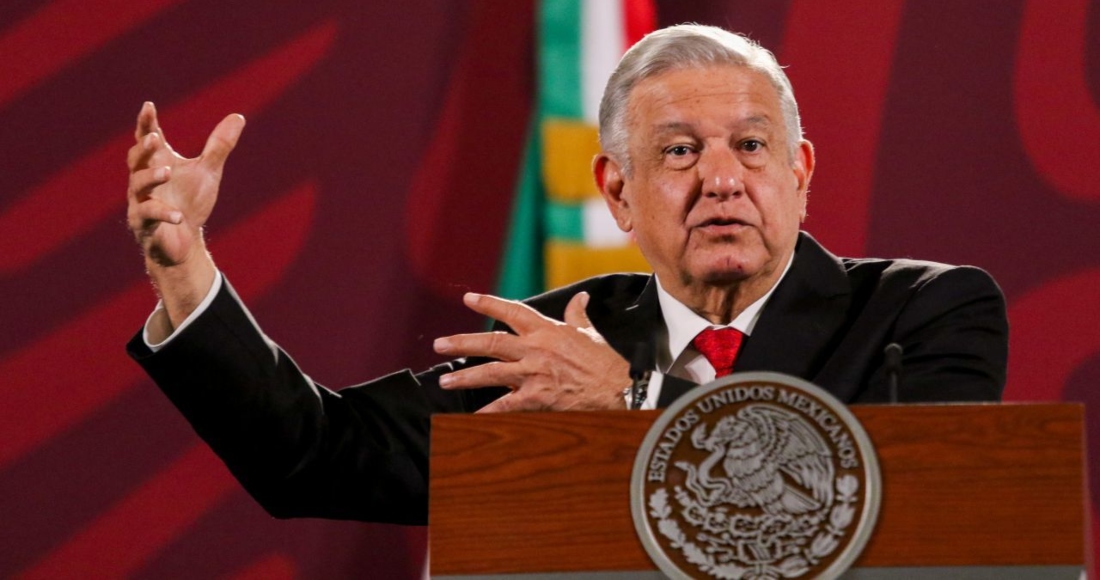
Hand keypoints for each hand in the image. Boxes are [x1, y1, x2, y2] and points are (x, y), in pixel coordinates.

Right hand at [126, 102, 244, 266]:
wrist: (184, 240)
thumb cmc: (191, 201)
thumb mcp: (208, 171)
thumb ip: (219, 145)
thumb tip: (238, 116)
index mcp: (158, 162)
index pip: (148, 137)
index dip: (147, 122)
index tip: (149, 106)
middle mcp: (144, 178)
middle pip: (136, 158)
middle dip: (144, 148)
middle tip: (155, 138)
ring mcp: (141, 200)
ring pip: (138, 184)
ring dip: (151, 176)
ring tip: (166, 171)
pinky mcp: (143, 223)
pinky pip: (149, 215)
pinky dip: (164, 214)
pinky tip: (179, 216)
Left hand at [433, 291, 630, 411]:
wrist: (619, 389)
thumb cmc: (605, 362)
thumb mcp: (589, 332)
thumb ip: (577, 313)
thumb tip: (580, 296)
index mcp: (547, 330)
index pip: (513, 311)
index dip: (489, 304)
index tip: (468, 298)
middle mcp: (536, 349)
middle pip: (492, 343)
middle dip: (462, 342)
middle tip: (439, 343)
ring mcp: (534, 374)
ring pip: (491, 373)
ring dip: (465, 377)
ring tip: (445, 381)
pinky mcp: (538, 397)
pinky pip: (506, 406)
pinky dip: (488, 412)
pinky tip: (471, 418)